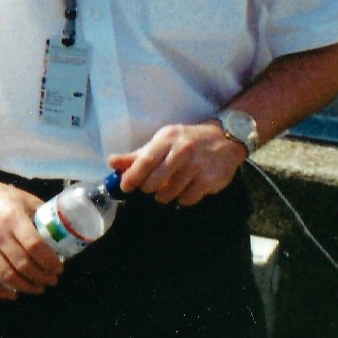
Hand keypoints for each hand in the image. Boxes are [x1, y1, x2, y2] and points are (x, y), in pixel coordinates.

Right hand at [0, 174, 59, 300]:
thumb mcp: (22, 198)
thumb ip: (39, 213)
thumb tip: (58, 229)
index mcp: (14, 219)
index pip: (35, 246)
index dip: (50, 261)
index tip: (59, 268)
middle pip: (23, 264)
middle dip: (42, 277)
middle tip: (52, 280)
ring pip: (8, 275)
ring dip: (26, 286)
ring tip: (38, 288)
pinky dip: (0, 291)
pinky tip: (12, 295)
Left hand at [109, 121, 245, 206]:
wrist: (225, 140)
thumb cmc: (187, 140)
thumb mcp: (163, 141)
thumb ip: (138, 155)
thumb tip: (112, 162)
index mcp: (168, 139)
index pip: (145, 160)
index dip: (132, 176)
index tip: (124, 187)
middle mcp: (183, 151)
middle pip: (155, 180)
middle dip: (148, 188)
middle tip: (148, 187)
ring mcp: (198, 166)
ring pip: (170, 192)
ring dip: (164, 195)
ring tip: (166, 188)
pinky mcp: (209, 180)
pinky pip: (187, 199)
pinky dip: (182, 198)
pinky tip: (185, 189)